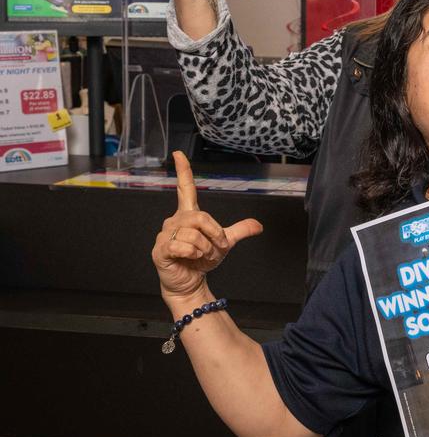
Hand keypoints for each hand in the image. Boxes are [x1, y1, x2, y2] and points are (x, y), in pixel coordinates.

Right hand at [152, 152, 262, 305]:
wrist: (190, 282)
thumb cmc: (202, 260)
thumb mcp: (225, 243)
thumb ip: (240, 231)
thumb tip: (259, 225)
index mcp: (189, 214)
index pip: (185, 188)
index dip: (183, 171)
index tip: (179, 154)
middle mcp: (175, 221)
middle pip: (201, 217)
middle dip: (215, 235)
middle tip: (215, 249)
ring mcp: (166, 234)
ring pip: (194, 234)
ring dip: (206, 248)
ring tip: (201, 256)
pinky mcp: (161, 249)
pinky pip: (182, 246)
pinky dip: (194, 254)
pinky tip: (191, 259)